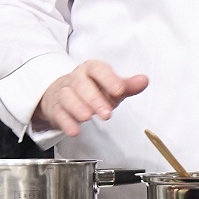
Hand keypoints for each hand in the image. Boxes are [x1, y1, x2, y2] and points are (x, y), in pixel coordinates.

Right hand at [33, 60, 148, 137]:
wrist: (62, 95)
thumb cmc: (91, 89)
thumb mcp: (111, 86)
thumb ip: (127, 85)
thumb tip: (144, 80)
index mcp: (91, 69)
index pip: (99, 70)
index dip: (109, 79)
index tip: (119, 90)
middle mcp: (76, 79)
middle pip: (82, 85)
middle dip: (95, 99)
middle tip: (107, 113)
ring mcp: (63, 92)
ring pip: (67, 97)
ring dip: (78, 108)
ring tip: (88, 117)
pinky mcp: (55, 108)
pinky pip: (59, 114)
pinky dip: (66, 122)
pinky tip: (75, 130)